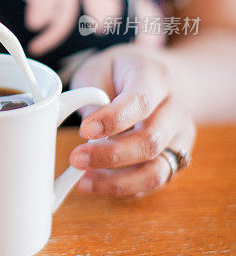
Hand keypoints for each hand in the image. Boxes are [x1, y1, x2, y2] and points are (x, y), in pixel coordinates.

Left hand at [69, 44, 195, 195]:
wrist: (154, 81)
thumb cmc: (119, 74)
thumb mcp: (99, 68)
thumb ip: (91, 93)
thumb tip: (88, 132)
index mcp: (157, 78)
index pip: (141, 102)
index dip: (113, 120)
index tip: (84, 130)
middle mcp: (175, 109)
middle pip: (151, 141)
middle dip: (111, 155)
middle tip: (76, 158)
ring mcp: (179, 138)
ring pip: (157, 171)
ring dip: (117, 181)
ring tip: (84, 180)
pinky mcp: (174, 161)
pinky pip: (151, 183)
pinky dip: (123, 188)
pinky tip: (97, 183)